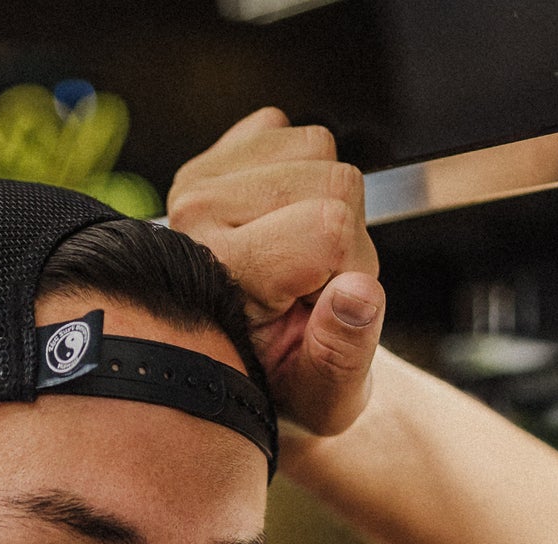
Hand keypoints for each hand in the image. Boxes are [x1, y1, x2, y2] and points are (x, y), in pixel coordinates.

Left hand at [167, 109, 384, 438]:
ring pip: (318, 147)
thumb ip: (342, 352)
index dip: (354, 268)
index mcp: (220, 271)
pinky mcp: (219, 154)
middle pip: (334, 181)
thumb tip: (358, 292)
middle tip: (315, 286)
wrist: (250, 364)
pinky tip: (288, 222)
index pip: (329, 230)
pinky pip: (296, 132)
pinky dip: (308, 173)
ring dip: (329, 201)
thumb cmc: (289, 383)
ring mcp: (205, 176)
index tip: (327, 308)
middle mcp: (199, 212)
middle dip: (347, 235)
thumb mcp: (323, 396)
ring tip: (302, 258)